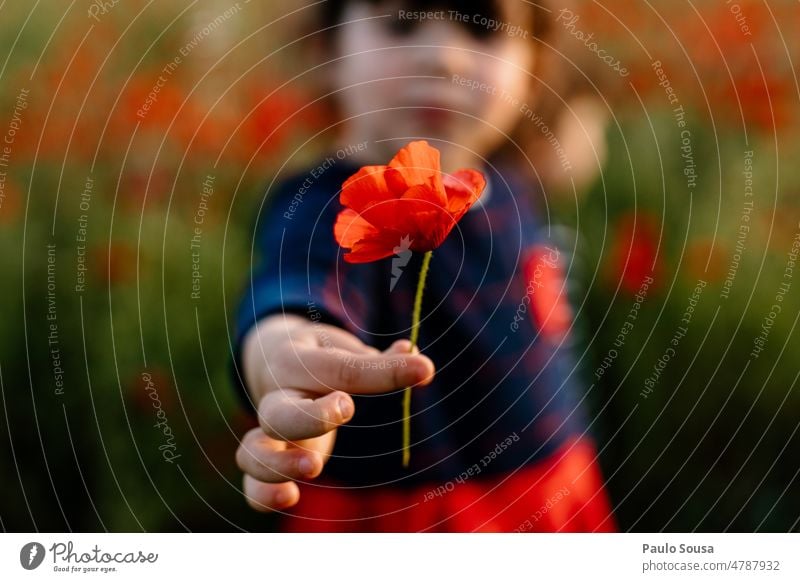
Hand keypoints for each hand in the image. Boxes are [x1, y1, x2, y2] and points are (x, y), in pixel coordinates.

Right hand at [236, 314, 434, 511]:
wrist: (274, 362)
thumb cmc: (320, 357)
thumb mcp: (345, 349)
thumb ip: (379, 359)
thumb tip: (413, 355)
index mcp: (298, 362)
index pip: (342, 370)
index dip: (384, 371)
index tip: (422, 370)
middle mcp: (278, 398)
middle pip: (280, 412)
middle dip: (312, 416)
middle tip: (346, 408)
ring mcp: (269, 435)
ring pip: (252, 453)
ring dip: (279, 465)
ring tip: (314, 468)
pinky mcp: (269, 463)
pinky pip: (251, 486)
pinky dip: (263, 495)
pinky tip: (290, 498)